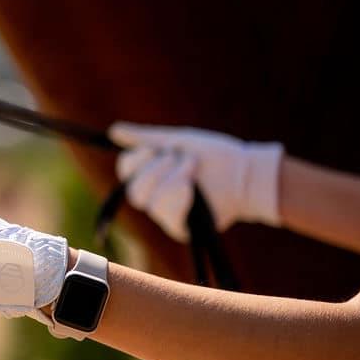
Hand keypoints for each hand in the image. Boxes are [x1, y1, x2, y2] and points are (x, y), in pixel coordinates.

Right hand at [108, 122, 283, 241]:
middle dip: (156, 170)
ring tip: (194, 168)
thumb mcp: (176, 140)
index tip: (154, 149)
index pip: (126, 171)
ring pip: (149, 202)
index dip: (135, 160)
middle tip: (181, 158)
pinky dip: (178, 199)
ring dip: (173, 179)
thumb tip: (114, 131)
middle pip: (134, 190)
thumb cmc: (213, 155)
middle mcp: (154, 196)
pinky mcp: (182, 228)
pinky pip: (167, 217)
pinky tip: (191, 190)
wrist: (245, 170)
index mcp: (151, 174)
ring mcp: (167, 214)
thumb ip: (145, 138)